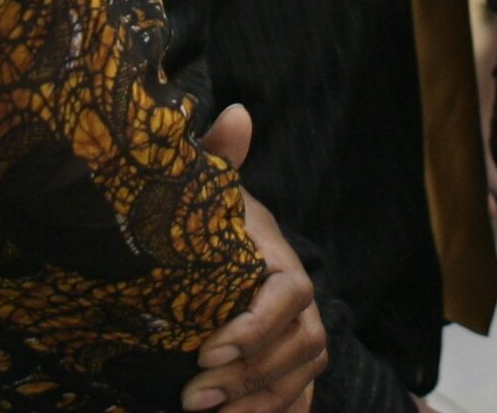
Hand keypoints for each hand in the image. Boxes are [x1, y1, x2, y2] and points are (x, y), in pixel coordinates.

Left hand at [186, 106, 325, 412]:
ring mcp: (302, 334)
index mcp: (279, 257)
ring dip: (258, 400)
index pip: (290, 292)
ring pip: (303, 375)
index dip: (257, 324)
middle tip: (193, 395)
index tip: (207, 348)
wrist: (215, 251)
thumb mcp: (206, 189)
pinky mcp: (294, 366)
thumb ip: (217, 156)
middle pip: (300, 343)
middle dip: (250, 373)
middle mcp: (301, 300)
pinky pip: (302, 396)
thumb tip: (237, 113)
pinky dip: (276, 412)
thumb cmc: (207, 219)